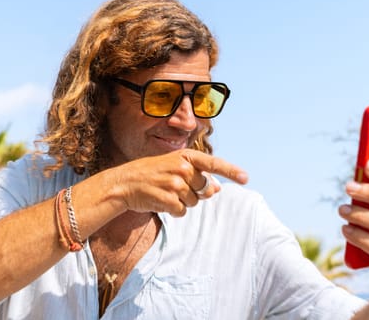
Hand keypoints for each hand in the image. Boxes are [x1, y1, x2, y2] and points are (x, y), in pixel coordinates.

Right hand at [102, 149, 247, 216]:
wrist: (123, 183)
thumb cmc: (151, 174)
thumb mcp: (174, 168)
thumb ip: (197, 177)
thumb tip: (217, 188)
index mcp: (185, 156)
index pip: (213, 163)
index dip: (231, 171)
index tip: (245, 178)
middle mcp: (182, 167)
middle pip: (204, 189)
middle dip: (194, 193)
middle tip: (174, 187)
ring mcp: (175, 183)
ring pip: (194, 202)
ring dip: (182, 202)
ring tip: (165, 192)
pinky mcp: (168, 199)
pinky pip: (182, 211)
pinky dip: (174, 210)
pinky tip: (160, 201)